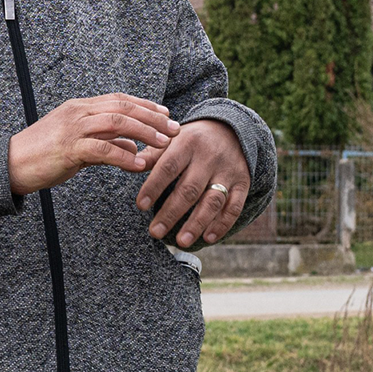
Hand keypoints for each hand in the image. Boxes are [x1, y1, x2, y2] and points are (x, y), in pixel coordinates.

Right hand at [8, 94, 178, 197]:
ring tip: (164, 145)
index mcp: (80, 107)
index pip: (119, 100)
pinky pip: (103, 149)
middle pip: (123, 108)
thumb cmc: (42, 156)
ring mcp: (73, 128)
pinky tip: (140, 164)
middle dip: (152, 118)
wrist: (9, 165)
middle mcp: (78, 112)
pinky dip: (124, 156)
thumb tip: (134, 148)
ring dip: (145, 133)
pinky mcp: (68, 149)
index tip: (166, 114)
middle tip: (174, 129)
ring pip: (117, 123)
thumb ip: (107, 144)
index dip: (145, 105)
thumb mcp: (79, 147)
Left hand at [135, 119, 250, 248]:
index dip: (154, 186)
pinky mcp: (243, 183)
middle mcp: (209, 157)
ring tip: (180, 242)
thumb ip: (152, 154)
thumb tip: (129, 163)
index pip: (169, 166)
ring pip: (213, 200)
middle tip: (154, 232)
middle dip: (171, 213)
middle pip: (190, 189)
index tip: (140, 205)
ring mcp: (228, 171)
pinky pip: (234, 206)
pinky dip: (222, 224)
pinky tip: (208, 238)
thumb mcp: (172, 140)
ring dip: (197, 223)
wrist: (231, 129)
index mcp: (188, 143)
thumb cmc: (191, 140)